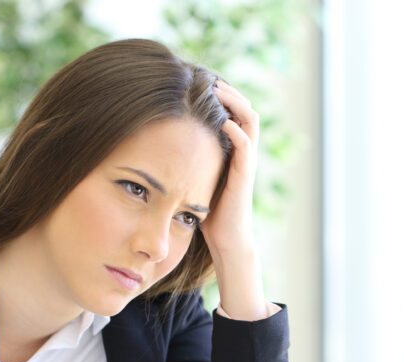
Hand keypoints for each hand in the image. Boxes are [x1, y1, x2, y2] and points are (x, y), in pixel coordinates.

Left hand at [201, 81, 270, 320]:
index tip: (198, 83)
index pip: (230, 112)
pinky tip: (221, 121)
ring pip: (250, 120)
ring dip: (235, 102)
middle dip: (228, 91)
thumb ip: (183, 161)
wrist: (225, 241)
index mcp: (230, 151)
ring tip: (217, 89)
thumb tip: (154, 149)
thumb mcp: (191, 179)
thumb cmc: (205, 214)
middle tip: (208, 78)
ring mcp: (246, 162)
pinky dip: (236, 130)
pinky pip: (246, 145)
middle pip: (243, 109)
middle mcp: (241, 152)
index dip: (219, 96)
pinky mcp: (245, 174)